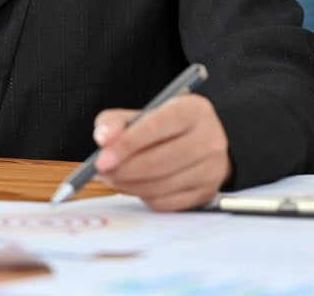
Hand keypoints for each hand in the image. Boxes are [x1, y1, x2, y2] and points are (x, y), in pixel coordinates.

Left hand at [92, 94, 231, 210]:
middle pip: (159, 161)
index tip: (102, 159)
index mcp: (193, 111)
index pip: (155, 127)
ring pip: (161, 185)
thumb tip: (102, 140)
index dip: (126, 145)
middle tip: (101, 171)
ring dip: (129, 185)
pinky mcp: (207, 193)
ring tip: (112, 177)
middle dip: (124, 170)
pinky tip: (134, 185)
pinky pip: (167, 202)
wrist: (201, 141)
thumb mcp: (141, 114)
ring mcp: (212, 169)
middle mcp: (209, 139)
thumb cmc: (165, 126)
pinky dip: (144, 196)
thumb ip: (115, 122)